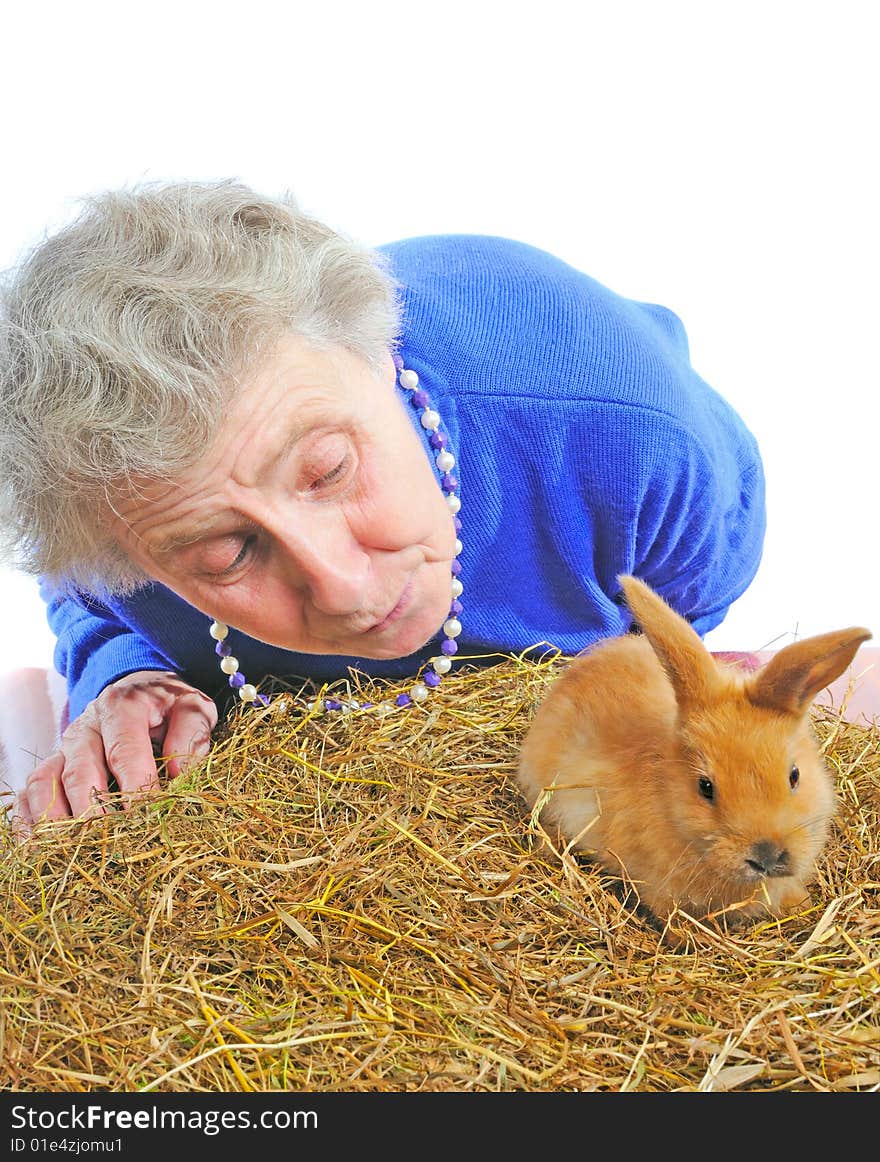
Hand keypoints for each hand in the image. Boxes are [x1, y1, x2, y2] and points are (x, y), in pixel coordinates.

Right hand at [14, 670, 217, 833]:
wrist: (140, 689)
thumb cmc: (168, 705)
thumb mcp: (192, 707)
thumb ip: (192, 733)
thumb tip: (180, 773)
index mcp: (121, 707)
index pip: (124, 750)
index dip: (134, 785)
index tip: (146, 816)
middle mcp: (86, 726)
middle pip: (81, 770)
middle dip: (94, 809)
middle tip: (110, 840)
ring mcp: (64, 747)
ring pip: (47, 781)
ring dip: (57, 818)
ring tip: (74, 848)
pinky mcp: (53, 764)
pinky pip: (31, 790)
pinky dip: (31, 817)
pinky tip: (42, 844)